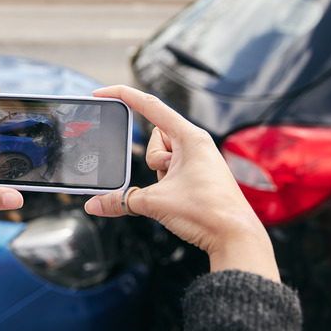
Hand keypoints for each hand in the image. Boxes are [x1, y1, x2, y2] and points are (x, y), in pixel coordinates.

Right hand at [84, 85, 279, 282]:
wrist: (235, 237)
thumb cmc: (208, 212)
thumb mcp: (154, 203)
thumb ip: (120, 201)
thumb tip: (94, 205)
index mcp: (190, 137)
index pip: (150, 106)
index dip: (123, 96)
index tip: (102, 93)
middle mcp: (196, 143)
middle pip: (155, 138)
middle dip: (152, 160)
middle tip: (166, 179)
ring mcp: (198, 159)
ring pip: (162, 157)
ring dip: (161, 175)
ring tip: (178, 191)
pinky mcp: (198, 175)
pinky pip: (171, 171)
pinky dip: (167, 183)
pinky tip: (179, 198)